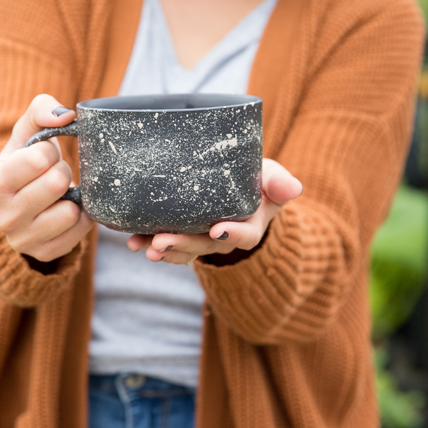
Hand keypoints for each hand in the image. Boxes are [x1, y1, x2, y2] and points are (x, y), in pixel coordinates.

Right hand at [0, 94, 91, 262]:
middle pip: (57, 183)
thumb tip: (66, 116)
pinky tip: (68, 209)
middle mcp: (3, 216)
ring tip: (59, 195)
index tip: (42, 157)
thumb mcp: (27, 132)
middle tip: (54, 175)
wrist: (22, 202)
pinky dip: (82, 217)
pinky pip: (81, 231)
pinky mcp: (44, 253)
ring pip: (70, 212)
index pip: (39, 158)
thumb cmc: (27, 161)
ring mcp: (22, 239)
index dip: (50, 151)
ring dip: (73, 197)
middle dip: (62, 172)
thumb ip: (42, 110)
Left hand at [127, 158, 301, 264]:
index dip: (232, 235)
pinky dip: (149, 243)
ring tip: (143, 247)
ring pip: (182, 249)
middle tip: (161, 242)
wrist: (239, 189)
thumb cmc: (257, 181)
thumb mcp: (272, 178)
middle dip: (182, 245)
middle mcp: (223, 238)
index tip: (217, 230)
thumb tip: (295, 188)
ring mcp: (201, 240)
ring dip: (163, 249)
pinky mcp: (182, 234)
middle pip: (204, 246)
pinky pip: (167, 244)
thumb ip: (280, 183)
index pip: (244, 236)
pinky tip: (132, 241)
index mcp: (250, 225)